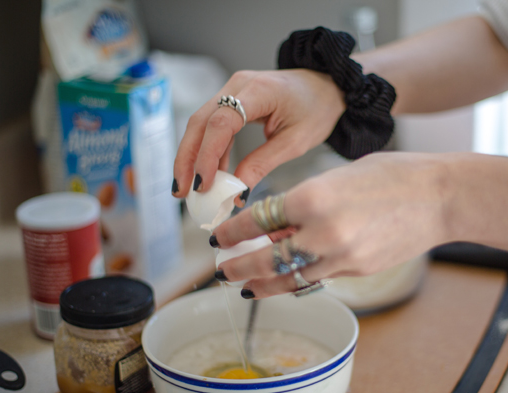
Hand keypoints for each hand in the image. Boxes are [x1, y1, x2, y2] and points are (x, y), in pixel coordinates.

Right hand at [172, 69, 344, 198]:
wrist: (326, 86)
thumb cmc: (317, 109)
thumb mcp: (295, 142)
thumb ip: (263, 164)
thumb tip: (236, 192)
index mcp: (258, 90)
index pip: (222, 122)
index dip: (208, 155)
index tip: (203, 184)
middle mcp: (238, 85)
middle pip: (200, 122)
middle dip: (187, 159)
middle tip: (181, 192)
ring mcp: (232, 91)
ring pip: (200, 125)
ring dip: (192, 158)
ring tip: (189, 190)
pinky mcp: (232, 101)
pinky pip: (212, 128)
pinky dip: (208, 153)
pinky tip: (208, 177)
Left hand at [211, 152, 450, 297]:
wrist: (441, 197)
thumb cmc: (393, 174)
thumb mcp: (338, 177)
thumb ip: (303, 202)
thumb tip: (275, 224)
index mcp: (312, 197)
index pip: (258, 220)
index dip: (234, 232)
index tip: (220, 237)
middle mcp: (322, 232)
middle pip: (266, 259)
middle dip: (238, 267)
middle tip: (222, 270)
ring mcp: (341, 257)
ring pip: (289, 279)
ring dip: (263, 285)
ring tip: (246, 286)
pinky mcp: (357, 270)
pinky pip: (317, 279)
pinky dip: (296, 280)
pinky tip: (285, 280)